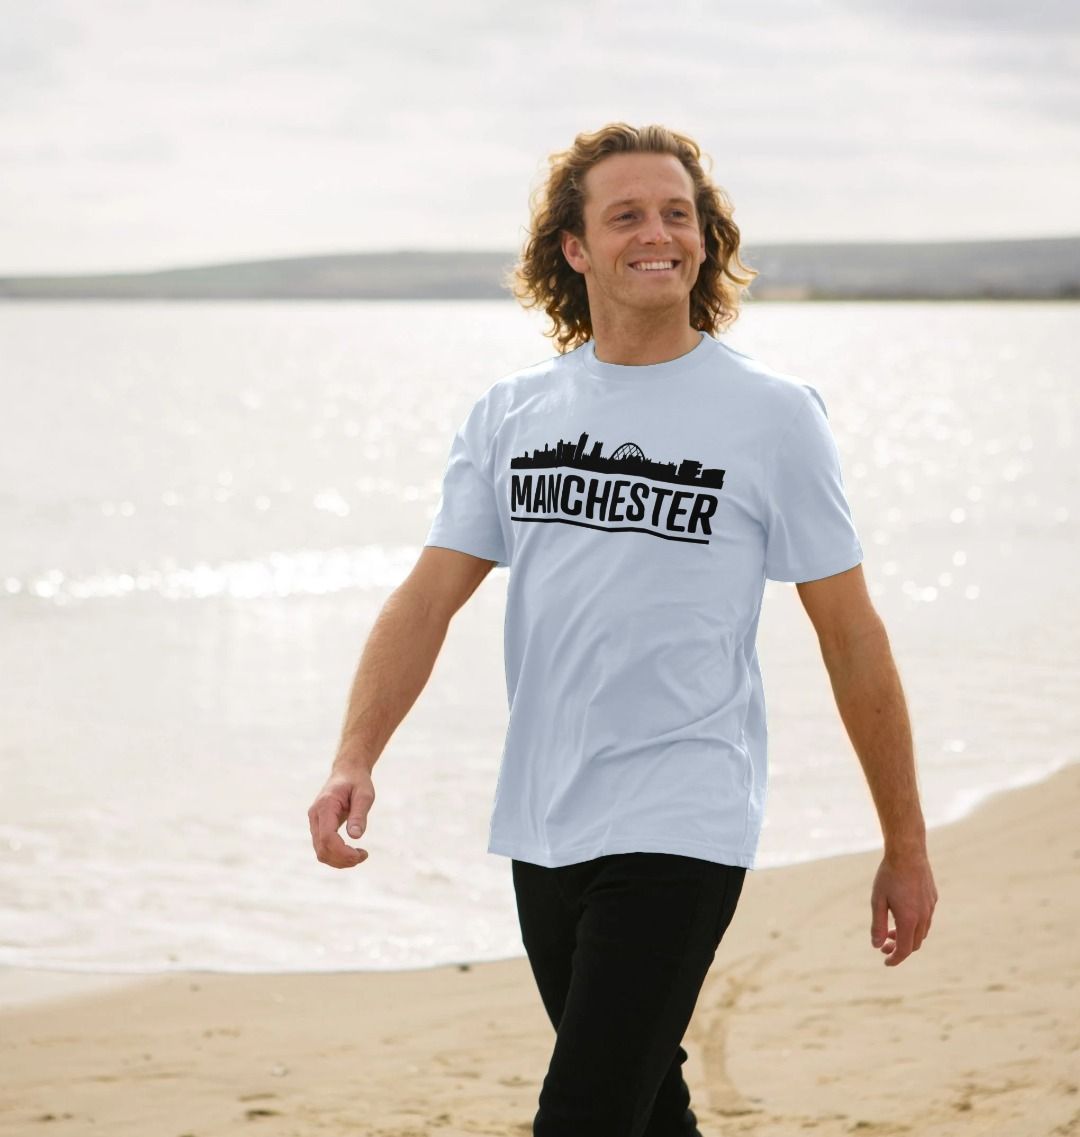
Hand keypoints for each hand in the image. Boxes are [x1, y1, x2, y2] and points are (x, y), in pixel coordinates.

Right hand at [308, 765, 374, 868]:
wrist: (347, 772)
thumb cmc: (357, 782)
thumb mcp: (364, 794)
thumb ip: (359, 814)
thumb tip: (355, 837)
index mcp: (325, 806)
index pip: (327, 837)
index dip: (342, 852)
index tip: (361, 854)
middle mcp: (315, 816)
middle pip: (322, 849)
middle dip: (342, 859)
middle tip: (363, 856)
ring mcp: (314, 822)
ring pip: (321, 852)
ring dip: (339, 861)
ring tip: (360, 855)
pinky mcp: (318, 827)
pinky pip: (323, 848)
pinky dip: (337, 856)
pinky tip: (352, 853)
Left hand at [870, 849, 937, 966]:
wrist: (908, 853)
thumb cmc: (889, 876)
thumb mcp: (877, 900)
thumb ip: (877, 925)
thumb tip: (876, 945)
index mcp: (909, 920)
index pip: (904, 950)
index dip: (895, 958)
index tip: (885, 962)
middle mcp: (923, 917)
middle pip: (914, 944)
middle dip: (899, 948)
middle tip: (883, 945)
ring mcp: (930, 908)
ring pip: (922, 932)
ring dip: (907, 936)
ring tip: (890, 930)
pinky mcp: (933, 899)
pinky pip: (926, 919)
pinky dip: (914, 924)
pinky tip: (902, 914)